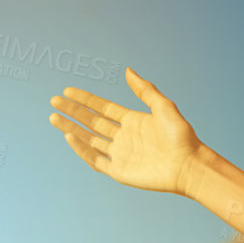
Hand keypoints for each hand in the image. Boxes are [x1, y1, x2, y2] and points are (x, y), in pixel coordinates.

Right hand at [48, 68, 202, 194]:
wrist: (190, 165)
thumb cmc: (181, 137)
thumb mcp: (164, 107)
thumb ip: (145, 90)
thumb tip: (128, 70)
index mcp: (133, 122)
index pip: (102, 109)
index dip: (85, 100)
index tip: (67, 91)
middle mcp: (124, 138)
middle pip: (92, 122)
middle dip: (73, 112)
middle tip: (54, 101)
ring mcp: (121, 155)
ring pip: (89, 140)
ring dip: (71, 128)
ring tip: (53, 117)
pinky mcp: (120, 172)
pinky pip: (96, 160)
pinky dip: (82, 150)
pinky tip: (70, 136)